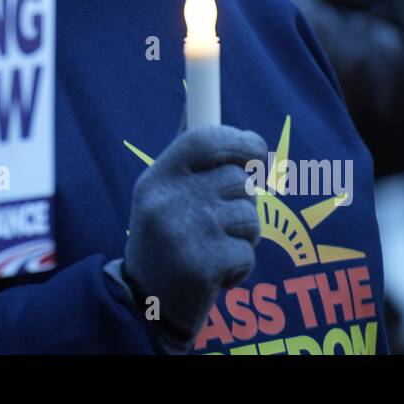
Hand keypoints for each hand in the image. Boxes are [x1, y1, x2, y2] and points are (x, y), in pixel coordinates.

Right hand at [121, 124, 266, 346]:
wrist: (146, 303)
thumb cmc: (163, 238)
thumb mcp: (161, 192)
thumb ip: (184, 154)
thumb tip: (196, 100)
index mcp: (157, 178)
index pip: (203, 138)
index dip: (238, 138)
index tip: (257, 149)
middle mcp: (167, 201)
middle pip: (237, 180)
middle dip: (243, 198)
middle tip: (224, 216)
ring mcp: (186, 233)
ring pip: (249, 217)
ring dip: (243, 235)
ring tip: (215, 247)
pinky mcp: (204, 265)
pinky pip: (249, 252)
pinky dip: (241, 266)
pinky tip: (215, 273)